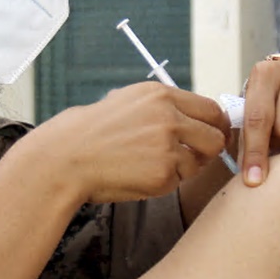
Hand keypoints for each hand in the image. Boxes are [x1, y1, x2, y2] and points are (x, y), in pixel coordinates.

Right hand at [31, 82, 231, 203]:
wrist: (63, 159)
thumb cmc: (88, 133)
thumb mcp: (124, 102)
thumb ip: (159, 108)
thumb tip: (190, 118)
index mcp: (160, 95)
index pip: (211, 109)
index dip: (215, 125)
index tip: (211, 135)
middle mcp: (169, 116)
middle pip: (216, 137)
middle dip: (208, 150)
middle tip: (192, 158)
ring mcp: (168, 145)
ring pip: (198, 163)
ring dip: (182, 169)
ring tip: (149, 166)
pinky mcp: (164, 173)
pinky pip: (178, 182)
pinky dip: (164, 183)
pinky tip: (138, 176)